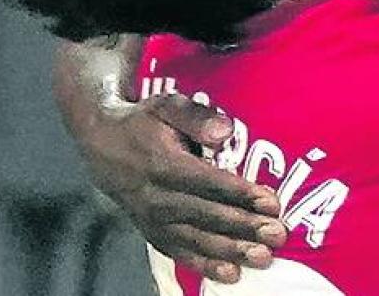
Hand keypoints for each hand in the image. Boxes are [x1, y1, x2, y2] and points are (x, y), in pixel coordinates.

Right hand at [81, 93, 286, 283]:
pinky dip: (205, 266)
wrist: (101, 144)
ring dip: (231, 251)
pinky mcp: (151, 232)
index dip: (240, 194)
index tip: (271, 202)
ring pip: (196, 240)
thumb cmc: (144, 122)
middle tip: (277, 234)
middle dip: (244, 227)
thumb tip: (225, 131)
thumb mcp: (167, 105)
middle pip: (206, 215)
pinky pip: (180, 253)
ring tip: (262, 257)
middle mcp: (156, 197)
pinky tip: (231, 274)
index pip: (208, 183)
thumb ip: (197, 116)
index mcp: (163, 164)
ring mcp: (152, 219)